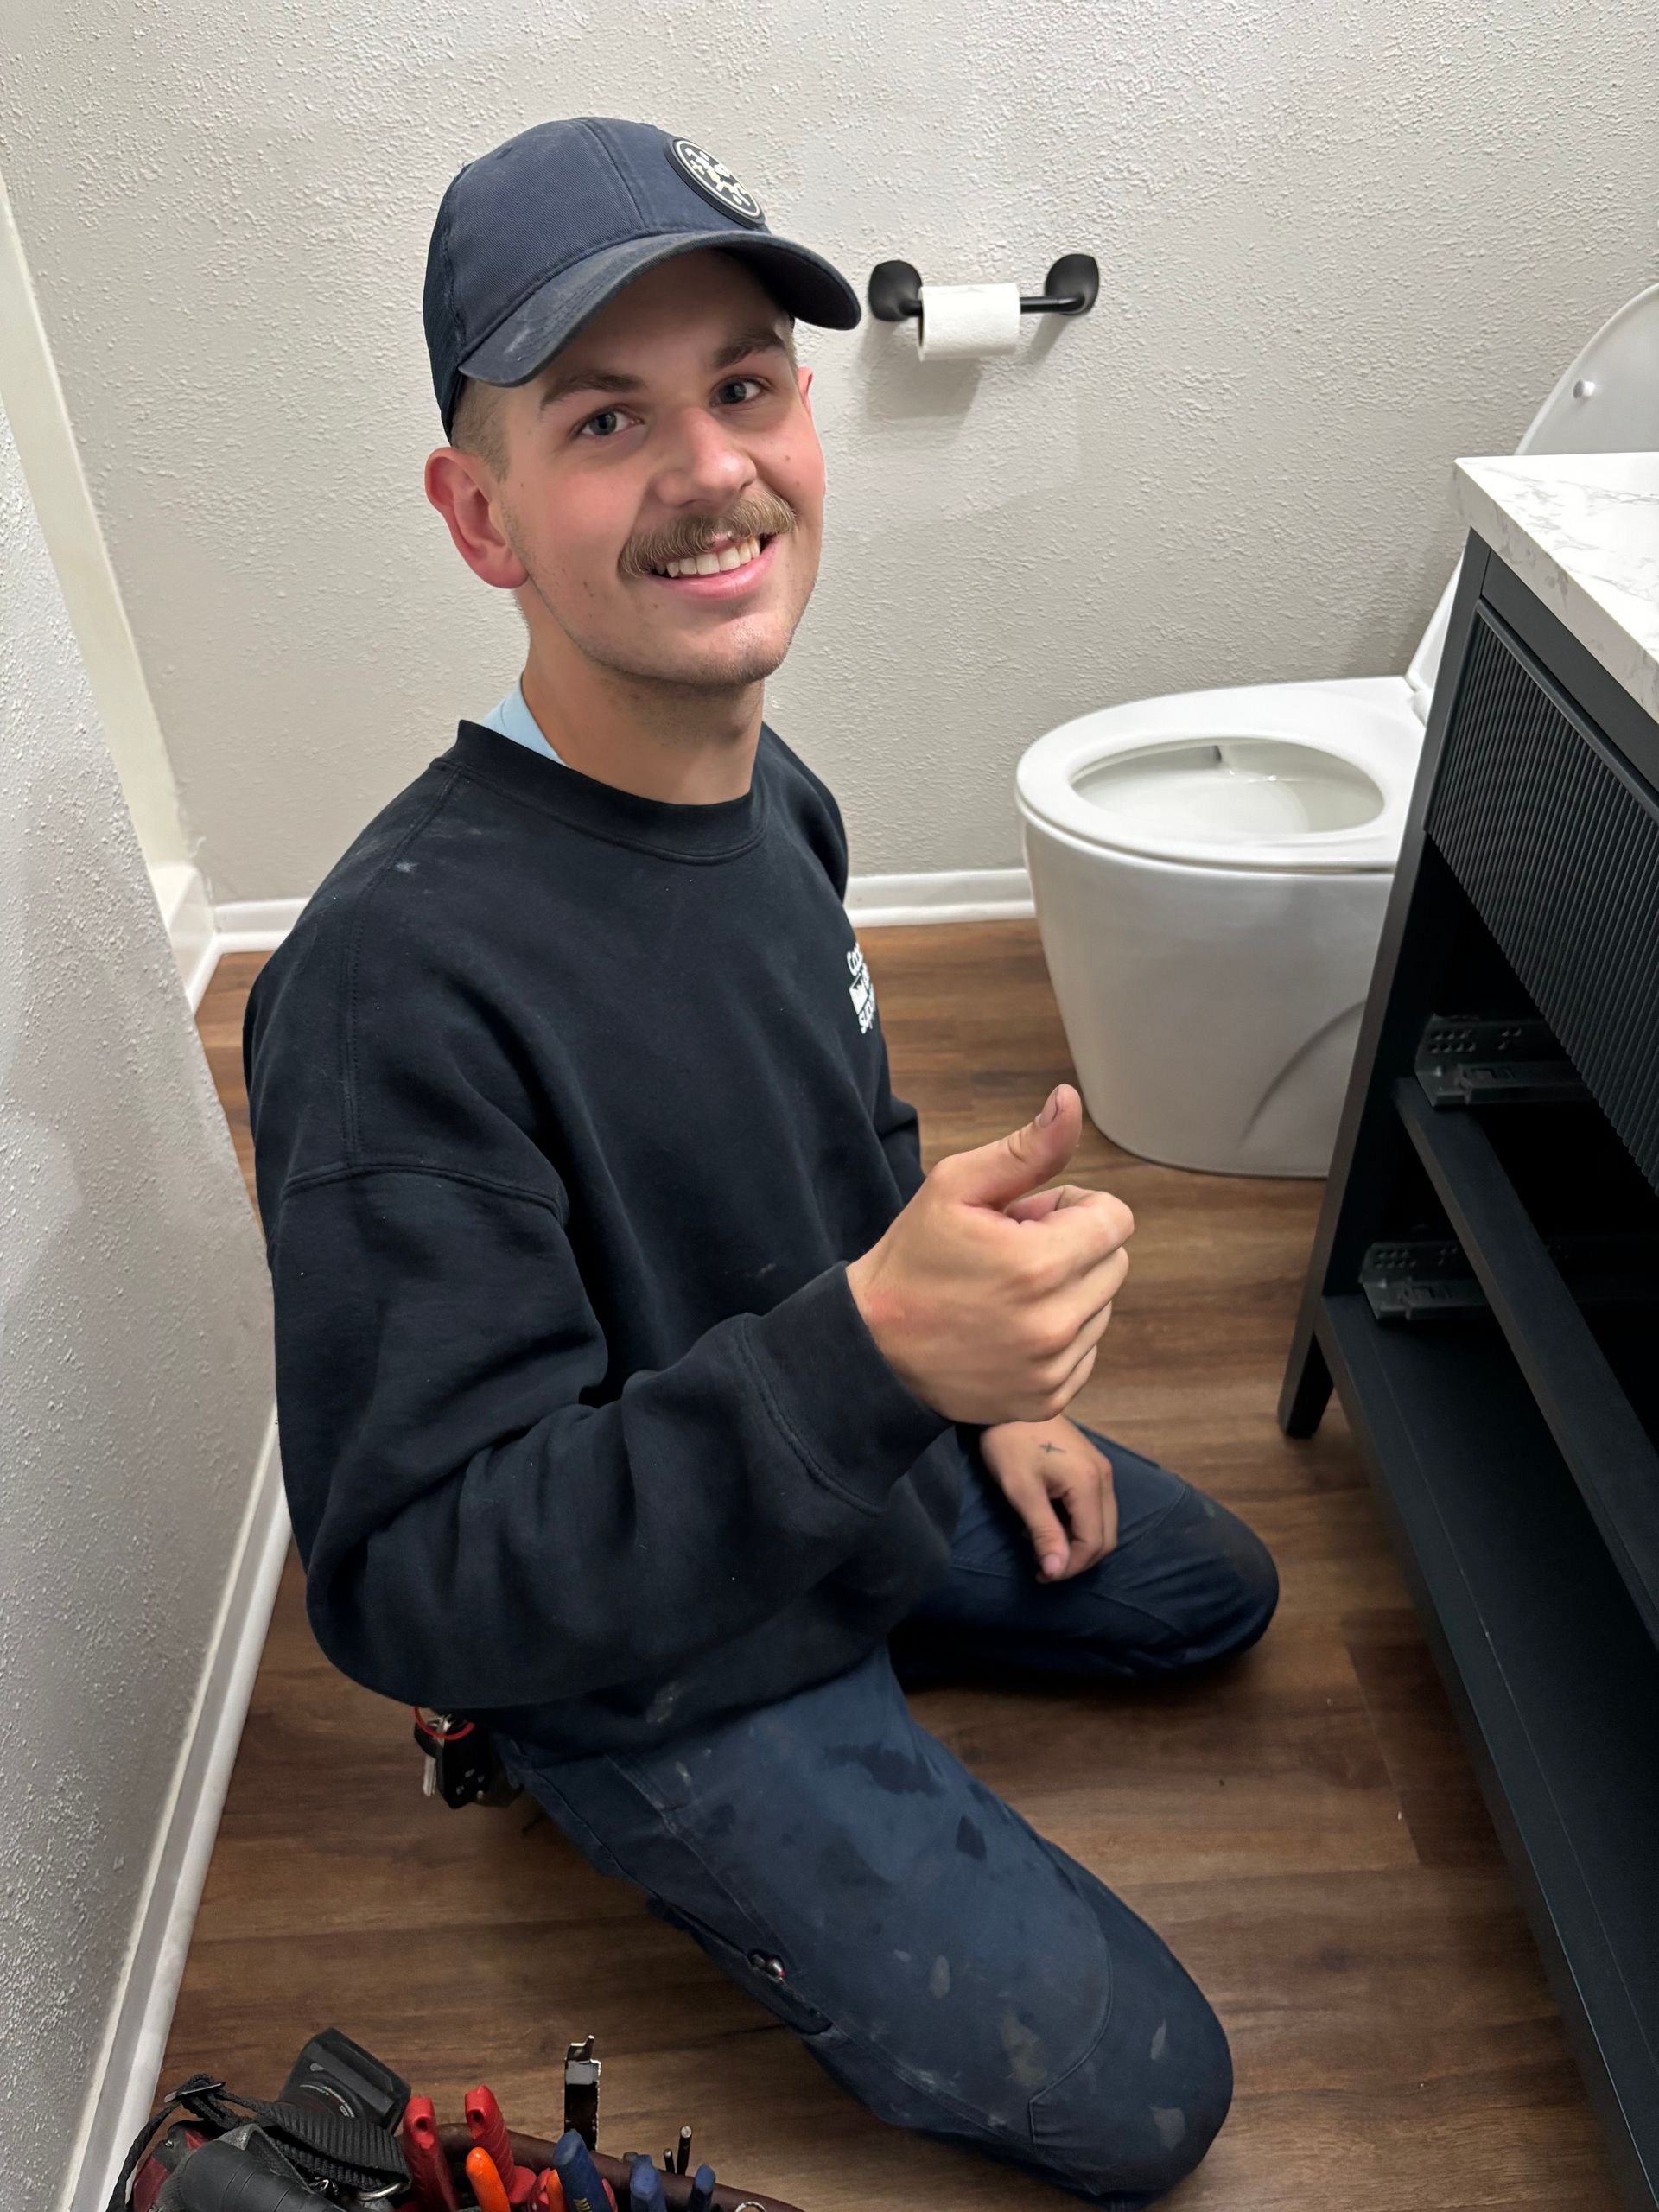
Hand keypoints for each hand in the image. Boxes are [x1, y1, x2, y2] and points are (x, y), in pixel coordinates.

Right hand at [845, 1084, 1132, 1424]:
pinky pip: (1086, 1351)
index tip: (1029, 1217)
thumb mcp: (956, 1187)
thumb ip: (1026, 1149)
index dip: (1073, 1207)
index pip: (1115, 1219)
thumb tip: (1070, 1100)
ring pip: (1101, 1307)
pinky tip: (1010, 1328)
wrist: (872, 1347)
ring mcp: (1053, 1368)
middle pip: (1114, 1261)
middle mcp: (1056, 1322)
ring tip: (1007, 1291)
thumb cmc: (913, 1257)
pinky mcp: (1047, 1399)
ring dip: (1068, 1292)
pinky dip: (1059, 1335)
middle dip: (1073, 1247)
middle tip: (1013, 1251)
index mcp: (1041, 1263)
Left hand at [981, 1417, 1117, 1580]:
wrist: (1008, 1402)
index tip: (1041, 1574)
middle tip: (1043, 1565)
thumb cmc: (1009, 1443)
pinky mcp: (1093, 1465)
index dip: (1070, 1566)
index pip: (1094, 1542)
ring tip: (1041, 1541)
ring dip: (1077, 1542)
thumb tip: (1055, 1572)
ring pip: (1104, 1523)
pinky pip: (1096, 1507)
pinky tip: (1048, 1521)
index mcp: (1089, 1483)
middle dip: (1077, 1559)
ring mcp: (1101, 1469)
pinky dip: (1077, 1524)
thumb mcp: (1021, 1490)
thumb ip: (1043, 1532)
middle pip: (1106, 1537)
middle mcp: (1104, 1477)